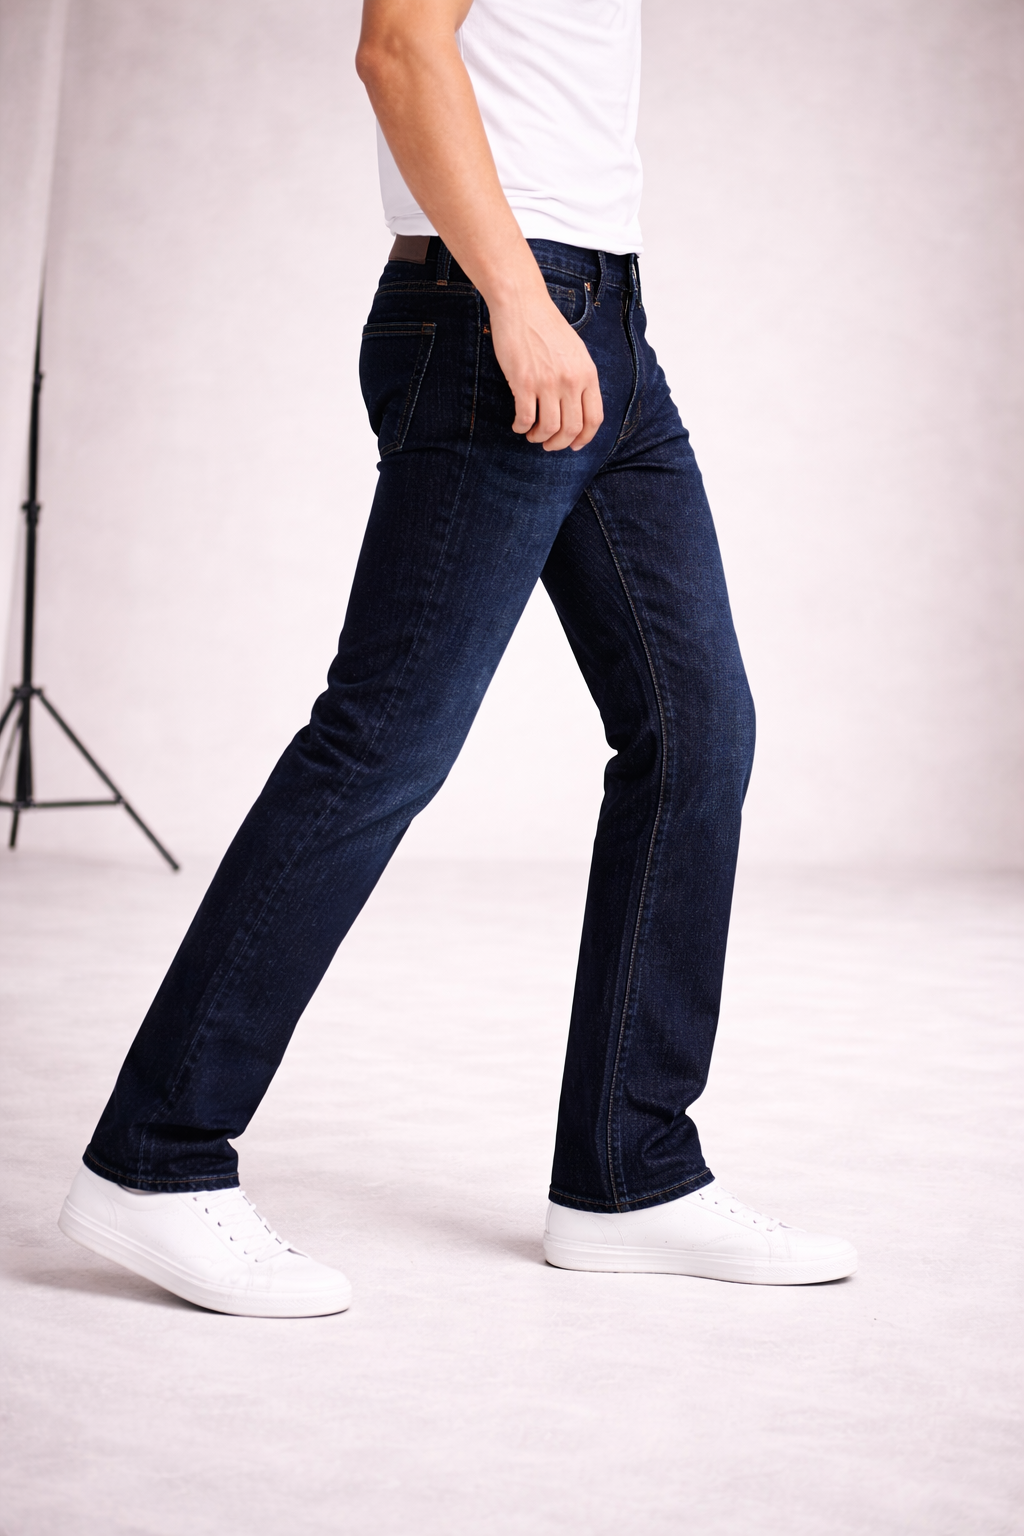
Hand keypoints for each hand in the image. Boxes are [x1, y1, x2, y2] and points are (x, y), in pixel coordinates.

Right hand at [488, 280, 603, 451]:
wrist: (522, 303)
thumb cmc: (546, 326)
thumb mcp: (575, 351)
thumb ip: (580, 378)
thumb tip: (577, 407)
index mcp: (588, 373)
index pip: (595, 418)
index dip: (584, 438)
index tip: (574, 445)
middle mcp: (571, 380)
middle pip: (572, 429)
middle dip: (559, 443)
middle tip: (548, 444)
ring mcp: (548, 382)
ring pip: (549, 428)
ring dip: (539, 437)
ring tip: (532, 434)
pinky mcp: (524, 382)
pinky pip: (525, 418)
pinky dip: (521, 427)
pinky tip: (518, 425)